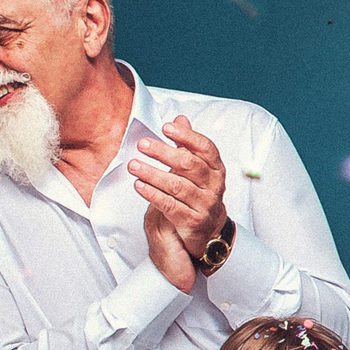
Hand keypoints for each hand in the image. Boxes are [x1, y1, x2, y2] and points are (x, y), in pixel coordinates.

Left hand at [133, 114, 230, 288]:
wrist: (209, 231)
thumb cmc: (199, 194)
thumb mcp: (198, 168)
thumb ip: (188, 144)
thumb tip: (180, 118)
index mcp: (216, 169)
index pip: (205, 148)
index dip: (186, 136)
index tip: (166, 127)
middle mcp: (214, 186)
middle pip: (189, 165)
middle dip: (163, 152)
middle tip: (142, 144)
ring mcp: (205, 205)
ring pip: (177, 186)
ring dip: (152, 174)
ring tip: (133, 165)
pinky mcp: (193, 221)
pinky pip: (170, 206)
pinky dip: (153, 194)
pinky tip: (139, 186)